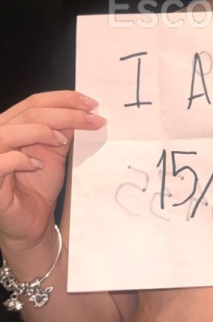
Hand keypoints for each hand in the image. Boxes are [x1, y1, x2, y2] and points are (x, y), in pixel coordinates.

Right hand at [0, 90, 105, 249]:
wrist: (31, 222)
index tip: (91, 104)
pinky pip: (2, 161)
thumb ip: (63, 130)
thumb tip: (84, 110)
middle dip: (66, 114)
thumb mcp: (55, 152)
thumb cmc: (38, 186)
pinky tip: (37, 165)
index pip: (35, 102)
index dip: (64, 99)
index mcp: (12, 124)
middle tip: (93, 120)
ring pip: (11, 131)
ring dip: (42, 132)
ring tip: (62, 142)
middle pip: (29, 113)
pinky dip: (21, 159)